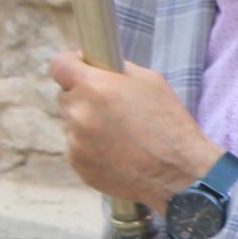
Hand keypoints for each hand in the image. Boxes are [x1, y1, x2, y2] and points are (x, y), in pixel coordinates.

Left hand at [51, 54, 219, 208]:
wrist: (178, 174)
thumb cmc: (169, 124)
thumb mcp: (150, 81)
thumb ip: (117, 71)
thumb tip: (98, 67)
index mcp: (94, 86)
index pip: (59, 65)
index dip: (71, 64)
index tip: (80, 68)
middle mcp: (79, 113)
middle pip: (66, 96)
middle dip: (84, 97)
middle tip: (111, 107)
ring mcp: (76, 142)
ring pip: (72, 124)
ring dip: (88, 124)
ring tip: (120, 134)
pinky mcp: (78, 165)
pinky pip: (78, 148)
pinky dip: (92, 148)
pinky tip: (118, 152)